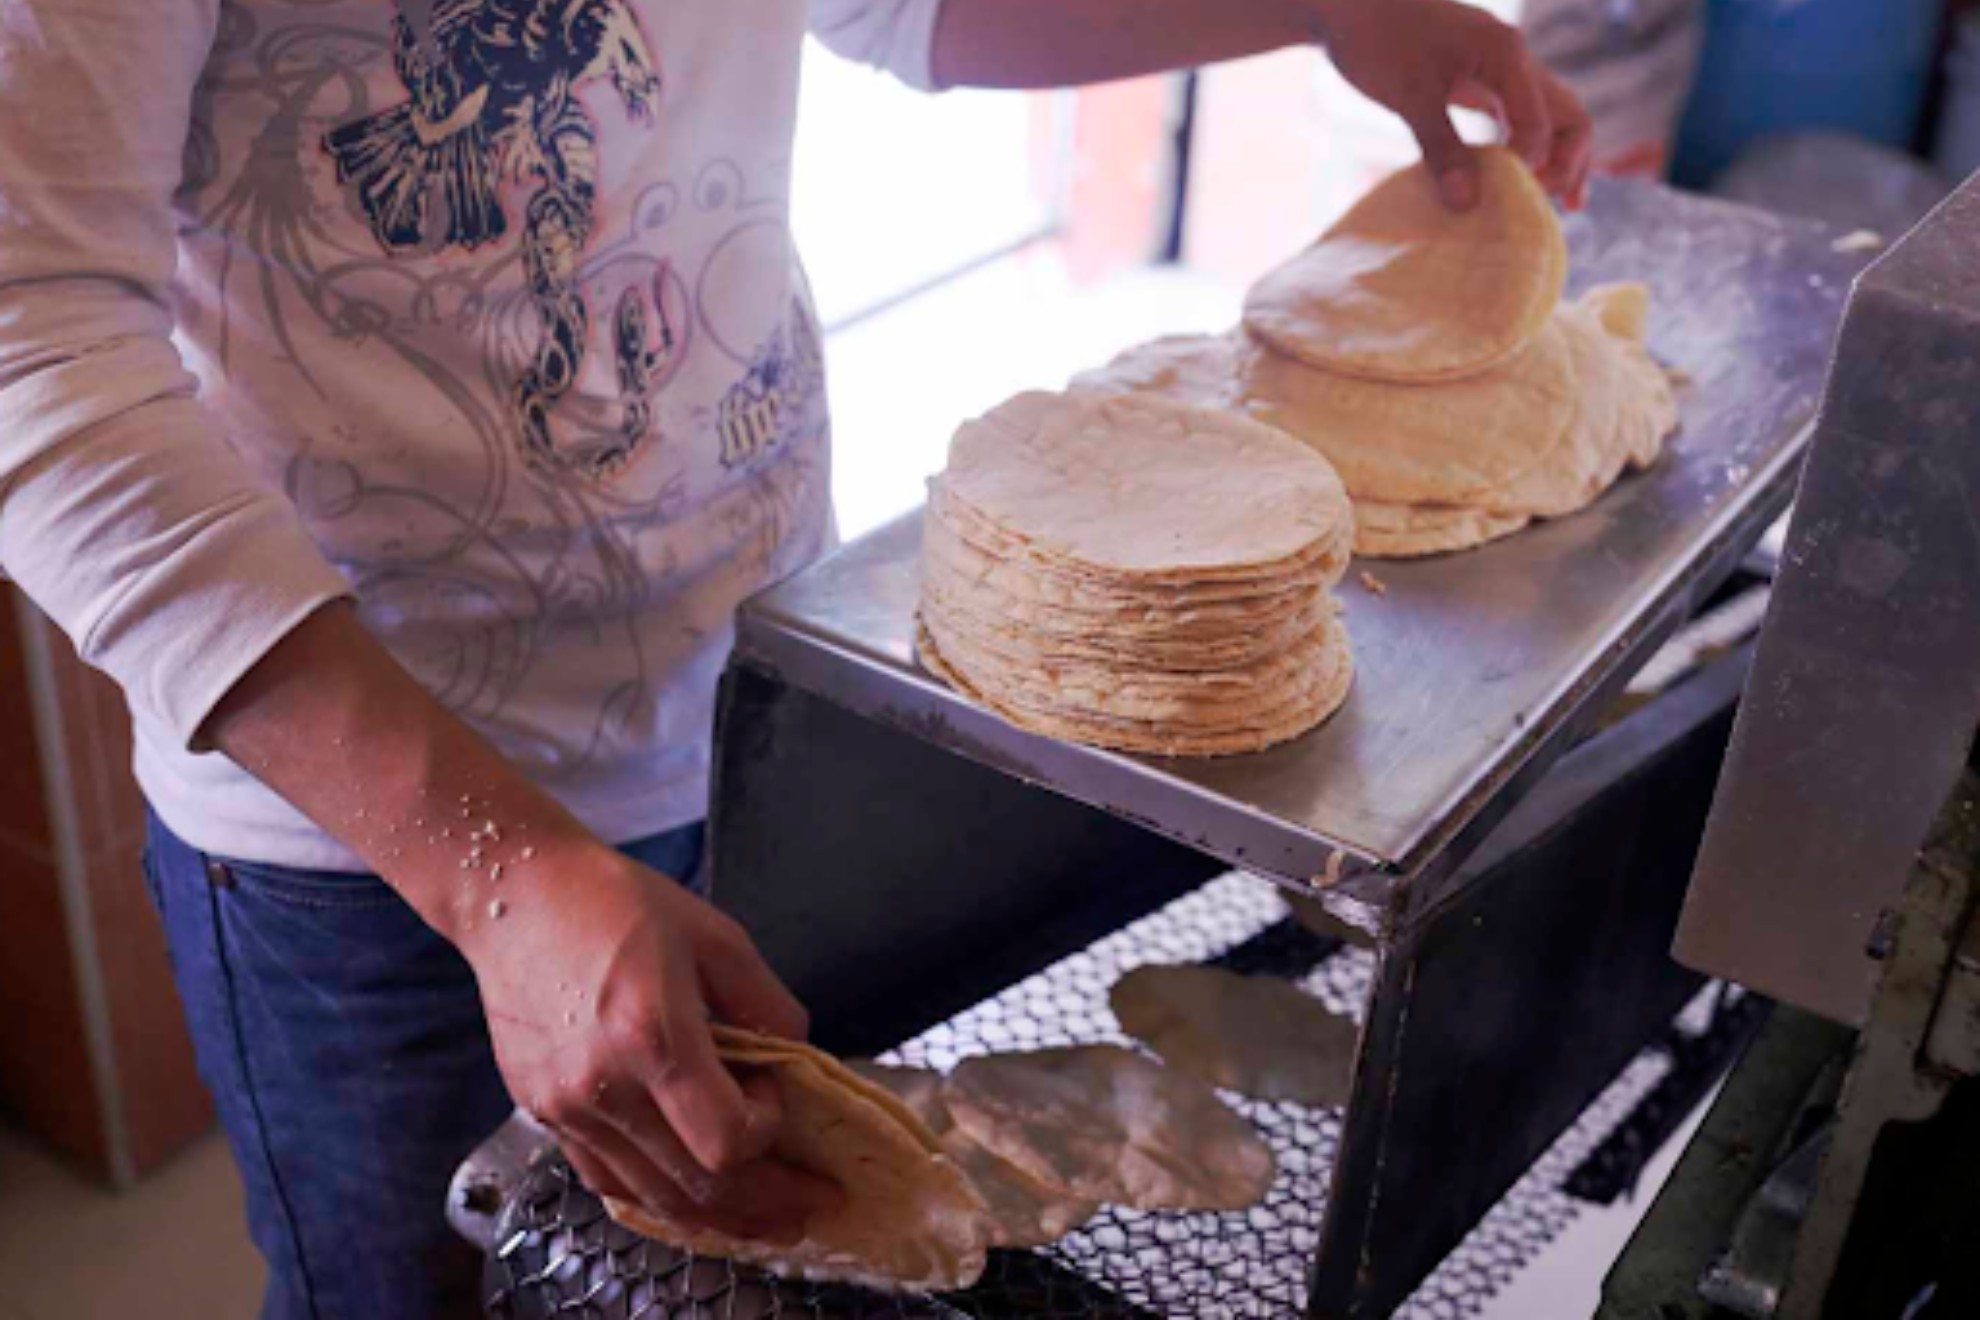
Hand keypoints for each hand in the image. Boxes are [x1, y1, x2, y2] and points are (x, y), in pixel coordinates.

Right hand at [465, 838, 840, 1241]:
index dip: (767, 1130)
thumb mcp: (716, 938)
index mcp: (650, 1035)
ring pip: (651, 1198)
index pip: (727, 1140)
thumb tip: (797, 1059)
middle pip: (695, 1188)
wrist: (515, 897)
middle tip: (813, 1202)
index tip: (773, 1093)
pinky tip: (693, 1193)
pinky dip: (657, 1196)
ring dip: (717, 1216)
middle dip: (767, 1202)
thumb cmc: (616, 903)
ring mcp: (565, 1109)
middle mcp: (602, 1087)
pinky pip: (608, 1181)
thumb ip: (767, 1005)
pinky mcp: (543, 1114)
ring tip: (766, 1215)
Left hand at [1307, 0, 1592, 209]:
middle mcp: (1515, 57)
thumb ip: (1441, 148)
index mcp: (1506, 54)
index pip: (1540, 122)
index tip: (1510, 202)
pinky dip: (1530, 146)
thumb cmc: (1377, 42)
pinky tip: (1521, 179)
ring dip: (1556, 158)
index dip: (1531, 167)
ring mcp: (1503, 67)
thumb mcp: (1409, 98)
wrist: (1350, 5)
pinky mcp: (1484, 77)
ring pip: (1551, 116)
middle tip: (1546, 208)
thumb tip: (1467, 205)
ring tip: (1554, 204)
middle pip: (1568, 115)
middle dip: (1567, 164)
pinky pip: (1523, 115)